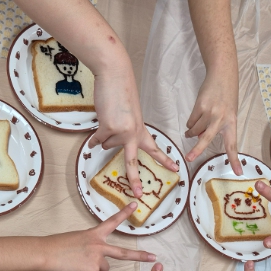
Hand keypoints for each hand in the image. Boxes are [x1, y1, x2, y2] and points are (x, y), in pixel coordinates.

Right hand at [41, 202, 155, 270]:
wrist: (46, 253)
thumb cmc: (55, 247)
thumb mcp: (76, 240)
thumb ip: (88, 248)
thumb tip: (91, 263)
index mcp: (94, 234)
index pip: (112, 222)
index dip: (124, 213)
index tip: (135, 205)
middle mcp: (99, 245)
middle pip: (123, 253)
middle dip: (140, 256)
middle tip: (154, 257)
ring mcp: (98, 258)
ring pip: (102, 270)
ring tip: (75, 265)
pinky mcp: (93, 270)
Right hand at [88, 62, 177, 198]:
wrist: (114, 75)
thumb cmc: (120, 93)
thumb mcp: (129, 115)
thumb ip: (123, 131)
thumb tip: (106, 146)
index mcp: (141, 130)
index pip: (154, 148)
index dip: (164, 160)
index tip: (176, 169)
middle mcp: (134, 133)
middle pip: (132, 162)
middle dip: (135, 179)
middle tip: (139, 194)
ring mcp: (122, 132)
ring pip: (107, 145)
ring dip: (105, 133)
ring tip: (109, 117)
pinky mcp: (108, 128)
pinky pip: (97, 140)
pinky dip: (94, 138)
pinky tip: (96, 130)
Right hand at [184, 72, 241, 174]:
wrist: (222, 74)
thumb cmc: (227, 96)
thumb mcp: (228, 113)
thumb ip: (218, 127)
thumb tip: (200, 139)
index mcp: (231, 123)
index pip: (233, 145)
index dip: (235, 160)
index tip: (238, 173)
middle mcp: (221, 119)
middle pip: (207, 138)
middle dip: (197, 150)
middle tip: (189, 158)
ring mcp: (210, 112)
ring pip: (196, 129)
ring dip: (192, 131)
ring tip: (193, 129)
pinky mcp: (200, 106)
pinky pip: (191, 121)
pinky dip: (191, 122)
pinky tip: (195, 117)